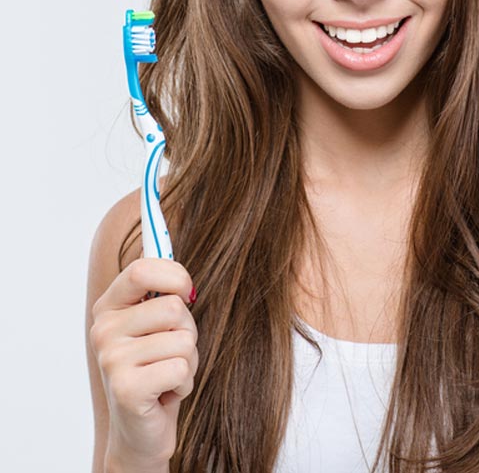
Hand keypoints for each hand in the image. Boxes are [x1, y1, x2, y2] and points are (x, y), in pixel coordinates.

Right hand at [89, 258, 197, 465]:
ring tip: (168, 374)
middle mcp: (103, 330)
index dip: (175, 275)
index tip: (187, 292)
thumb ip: (160, 286)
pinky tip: (165, 394)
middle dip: (188, 330)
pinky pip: (182, 368)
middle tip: (171, 352)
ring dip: (189, 360)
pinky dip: (185, 383)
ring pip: (183, 340)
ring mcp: (112, 360)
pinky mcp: (126, 388)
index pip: (141, 269)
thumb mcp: (155, 323)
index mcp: (109, 307)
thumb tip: (163, 233)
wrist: (140, 431)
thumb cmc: (156, 366)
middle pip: (173, 307)